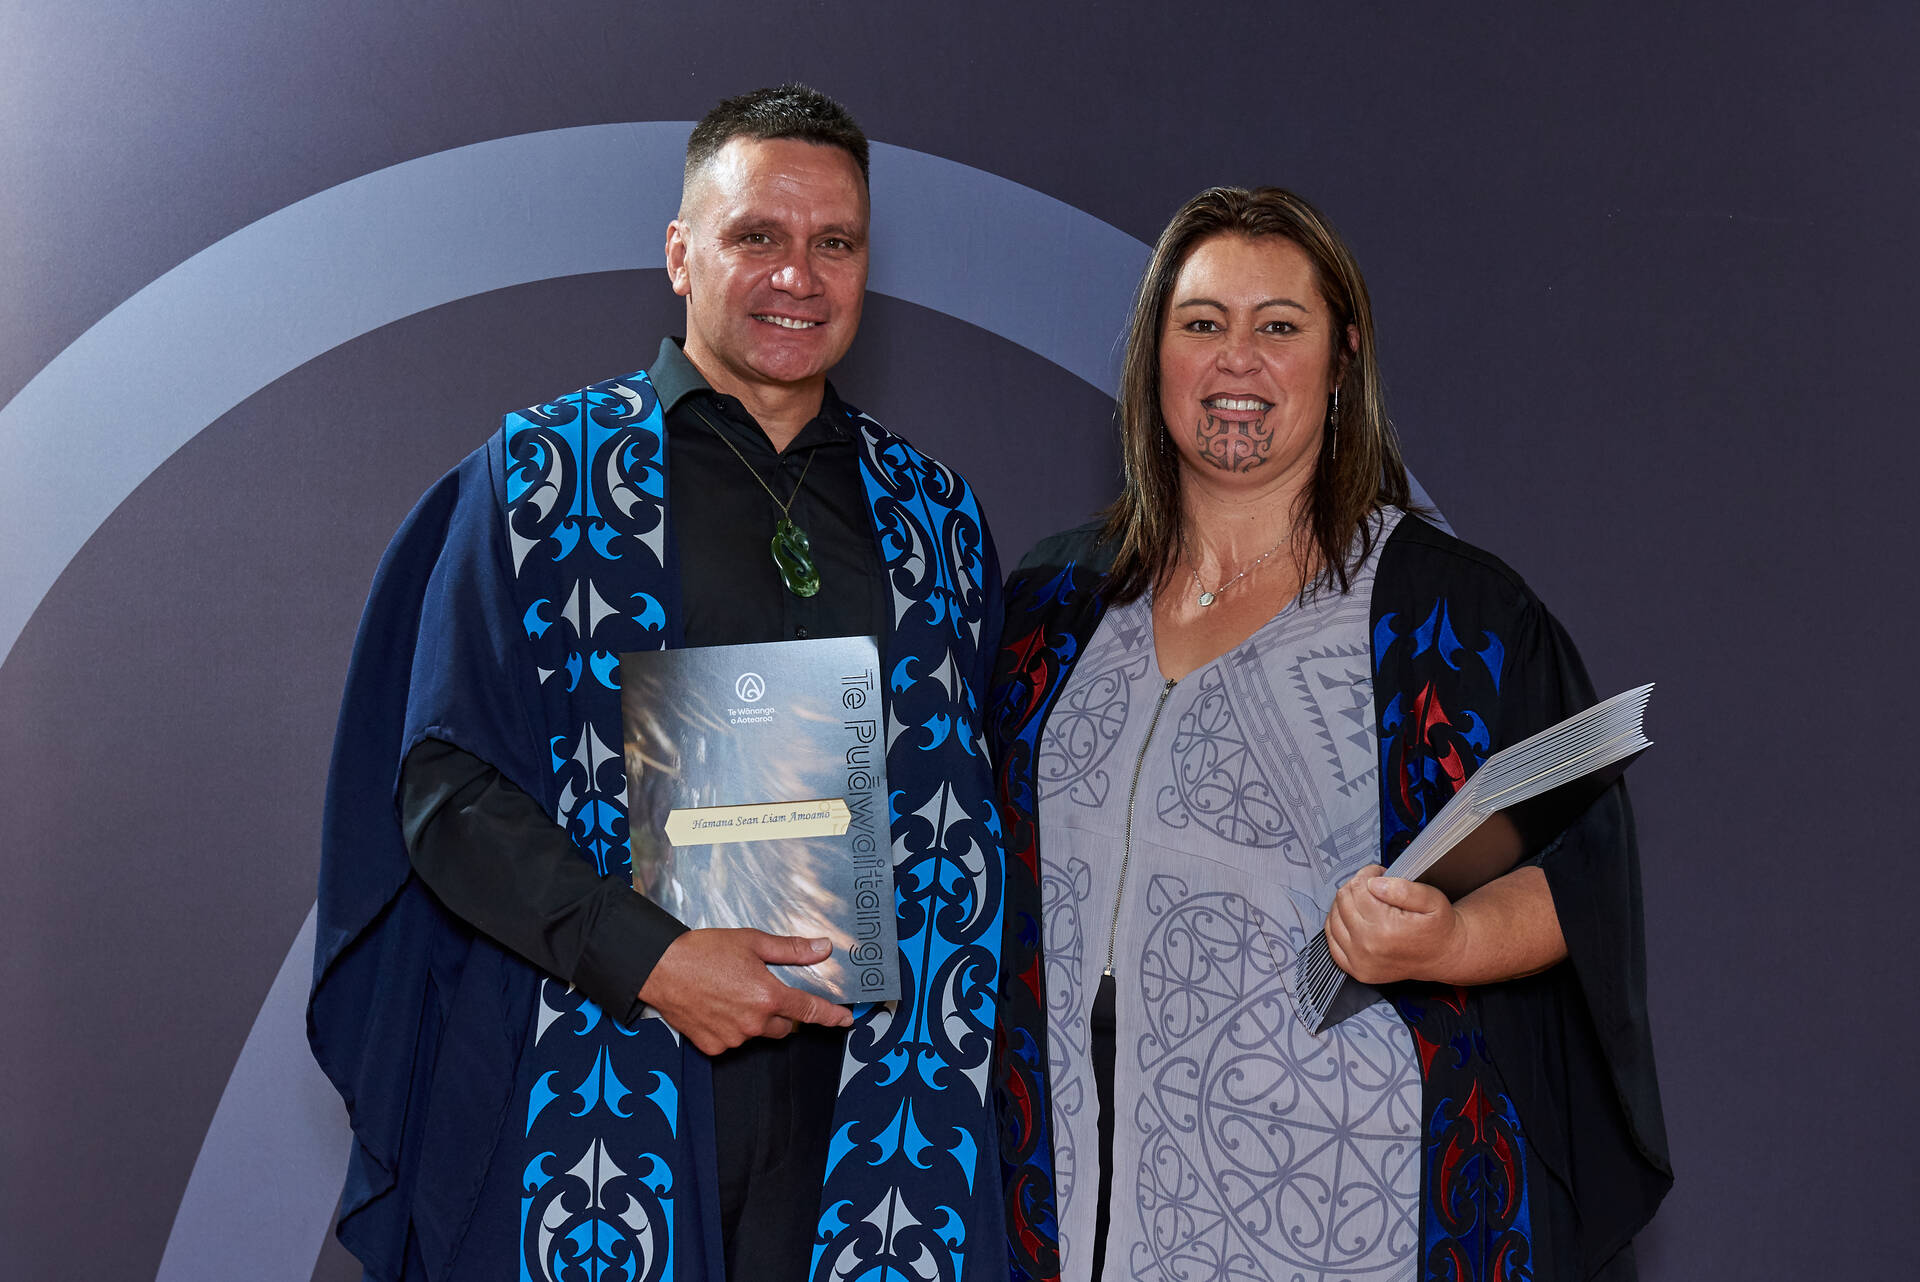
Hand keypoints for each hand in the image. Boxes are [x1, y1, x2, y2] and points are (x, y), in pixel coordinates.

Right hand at [638, 928, 853, 1055]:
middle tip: (761, 989)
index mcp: (768, 996)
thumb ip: (791, 950)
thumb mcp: (752, 942)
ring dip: (754, 1019)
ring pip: (757, 1033)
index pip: (810, 1010)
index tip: (845, 1020)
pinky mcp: (714, 1047)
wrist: (661, 968)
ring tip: (731, 993)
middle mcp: (753, 1022)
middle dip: (781, 1011)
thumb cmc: (704, 951)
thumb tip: (822, 949)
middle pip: (784, 1026)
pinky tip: (717, 1007)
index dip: (831, 1016)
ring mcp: (733, 1038)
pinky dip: (731, 1028)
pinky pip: (733, 1041)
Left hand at [1324, 864, 1464, 985]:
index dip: (1368, 875)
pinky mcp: (1356, 970)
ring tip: (1366, 901)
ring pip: (1334, 916)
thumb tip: (1375, 883)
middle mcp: (1368, 947)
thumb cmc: (1437, 926)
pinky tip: (1353, 917)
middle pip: (1343, 900)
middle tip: (1374, 886)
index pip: (1358, 888)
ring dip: (1346, 904)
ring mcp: (1359, 961)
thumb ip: (1404, 889)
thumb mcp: (1432, 900)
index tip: (1380, 874)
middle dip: (1357, 887)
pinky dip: (1338, 924)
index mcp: (1386, 928)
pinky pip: (1331, 939)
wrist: (1442, 955)